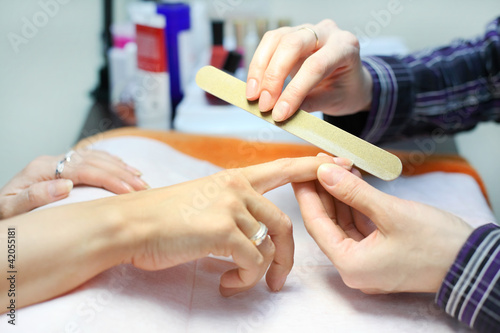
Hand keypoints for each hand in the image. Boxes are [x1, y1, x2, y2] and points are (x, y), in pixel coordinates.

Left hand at [0, 149, 148, 218]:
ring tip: (141, 179)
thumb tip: (65, 186)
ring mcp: (59, 163)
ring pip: (96, 158)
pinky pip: (93, 159)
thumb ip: (33, 197)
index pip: (84, 169)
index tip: (129, 191)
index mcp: (41, 170)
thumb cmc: (4, 217)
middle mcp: (52, 162)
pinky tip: (126, 168)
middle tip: (143, 186)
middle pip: (94, 161)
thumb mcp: (10, 211)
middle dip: (122, 173)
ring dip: (121, 167)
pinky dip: (112, 163)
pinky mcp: (64, 167)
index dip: (109, 178)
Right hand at [120, 156, 345, 295]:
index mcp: (234, 179)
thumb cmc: (161, 218)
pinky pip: (252, 263)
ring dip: (258, 274)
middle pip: (284, 224)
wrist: (129, 225)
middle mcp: (236, 188)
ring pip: (269, 247)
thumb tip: (252, 239)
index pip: (282, 169)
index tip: (336, 162)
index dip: (311, 168)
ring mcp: (230, 207)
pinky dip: (244, 280)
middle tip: (278, 281)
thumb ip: (231, 212)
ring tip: (237, 284)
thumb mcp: (202, 202)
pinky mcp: (222, 230)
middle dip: (286, 258)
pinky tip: (226, 284)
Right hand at [246, 19, 371, 121]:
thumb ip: (310, 104)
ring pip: (276, 40)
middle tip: (264, 105)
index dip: (294, 91)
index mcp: (345, 47)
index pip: (316, 66)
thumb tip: (280, 111)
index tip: (279, 113)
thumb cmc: (345, 90)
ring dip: (260, 69)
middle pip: (293, 45)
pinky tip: (255, 85)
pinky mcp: (290, 34)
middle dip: (273, 77)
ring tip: (253, 96)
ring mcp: (307, 30)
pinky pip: (268, 43)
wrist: (349, 80)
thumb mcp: (334, 101)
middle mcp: (327, 32)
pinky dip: (258, 65)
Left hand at [292, 162, 472, 293]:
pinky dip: (356, 203)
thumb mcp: (391, 212)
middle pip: (328, 223)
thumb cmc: (436, 243)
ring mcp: (367, 260)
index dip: (307, 194)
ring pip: (344, 222)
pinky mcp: (380, 252)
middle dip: (324, 190)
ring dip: (340, 194)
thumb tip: (324, 171)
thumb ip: (353, 192)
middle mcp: (354, 266)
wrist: (474, 262)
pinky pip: (360, 224)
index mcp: (351, 265)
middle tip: (319, 162)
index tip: (300, 170)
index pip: (317, 225)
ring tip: (336, 164)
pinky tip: (353, 179)